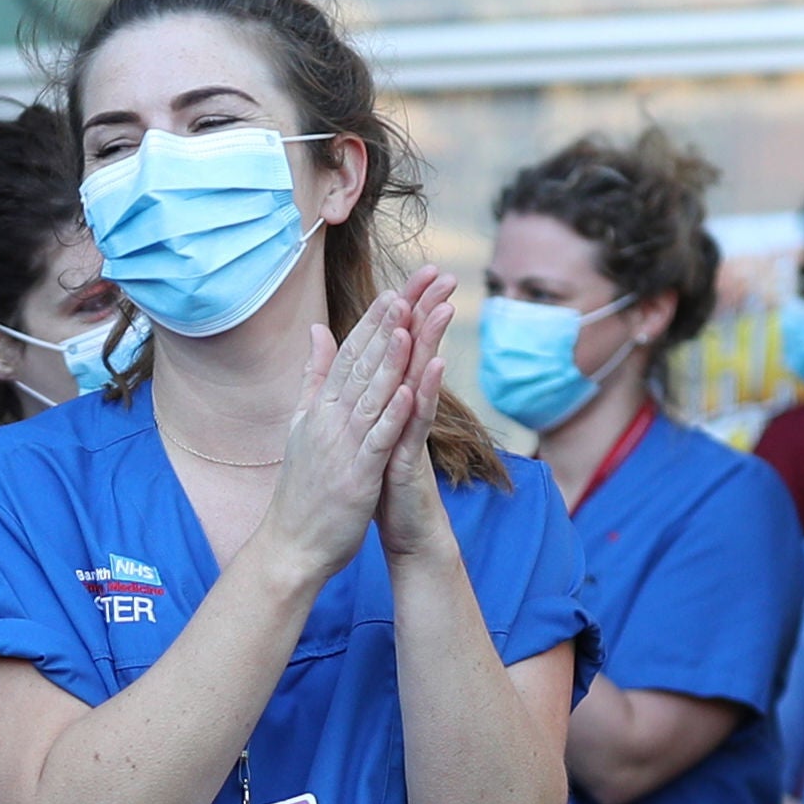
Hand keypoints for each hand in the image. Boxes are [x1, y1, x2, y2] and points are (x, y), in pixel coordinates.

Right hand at [245, 287, 414, 590]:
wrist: (290, 548)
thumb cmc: (302, 493)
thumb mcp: (303, 426)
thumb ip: (313, 379)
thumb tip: (318, 333)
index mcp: (318, 411)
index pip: (348, 357)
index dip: (373, 323)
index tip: (395, 290)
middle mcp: (328, 422)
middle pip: (362, 365)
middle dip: (389, 325)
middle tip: (413, 288)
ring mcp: (341, 447)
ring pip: (371, 394)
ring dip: (392, 358)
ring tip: (411, 321)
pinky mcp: (356, 475)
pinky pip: (378, 438)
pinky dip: (393, 412)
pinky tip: (411, 388)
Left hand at [372, 269, 459, 564]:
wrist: (402, 530)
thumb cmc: (384, 480)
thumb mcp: (368, 432)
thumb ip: (367, 395)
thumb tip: (363, 364)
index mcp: (386, 403)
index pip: (394, 349)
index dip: (401, 314)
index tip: (409, 274)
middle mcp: (404, 412)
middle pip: (415, 355)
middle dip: (425, 315)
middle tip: (440, 273)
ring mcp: (410, 433)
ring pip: (422, 382)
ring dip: (431, 345)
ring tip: (440, 307)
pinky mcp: (411, 458)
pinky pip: (420, 422)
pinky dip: (425, 396)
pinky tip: (435, 368)